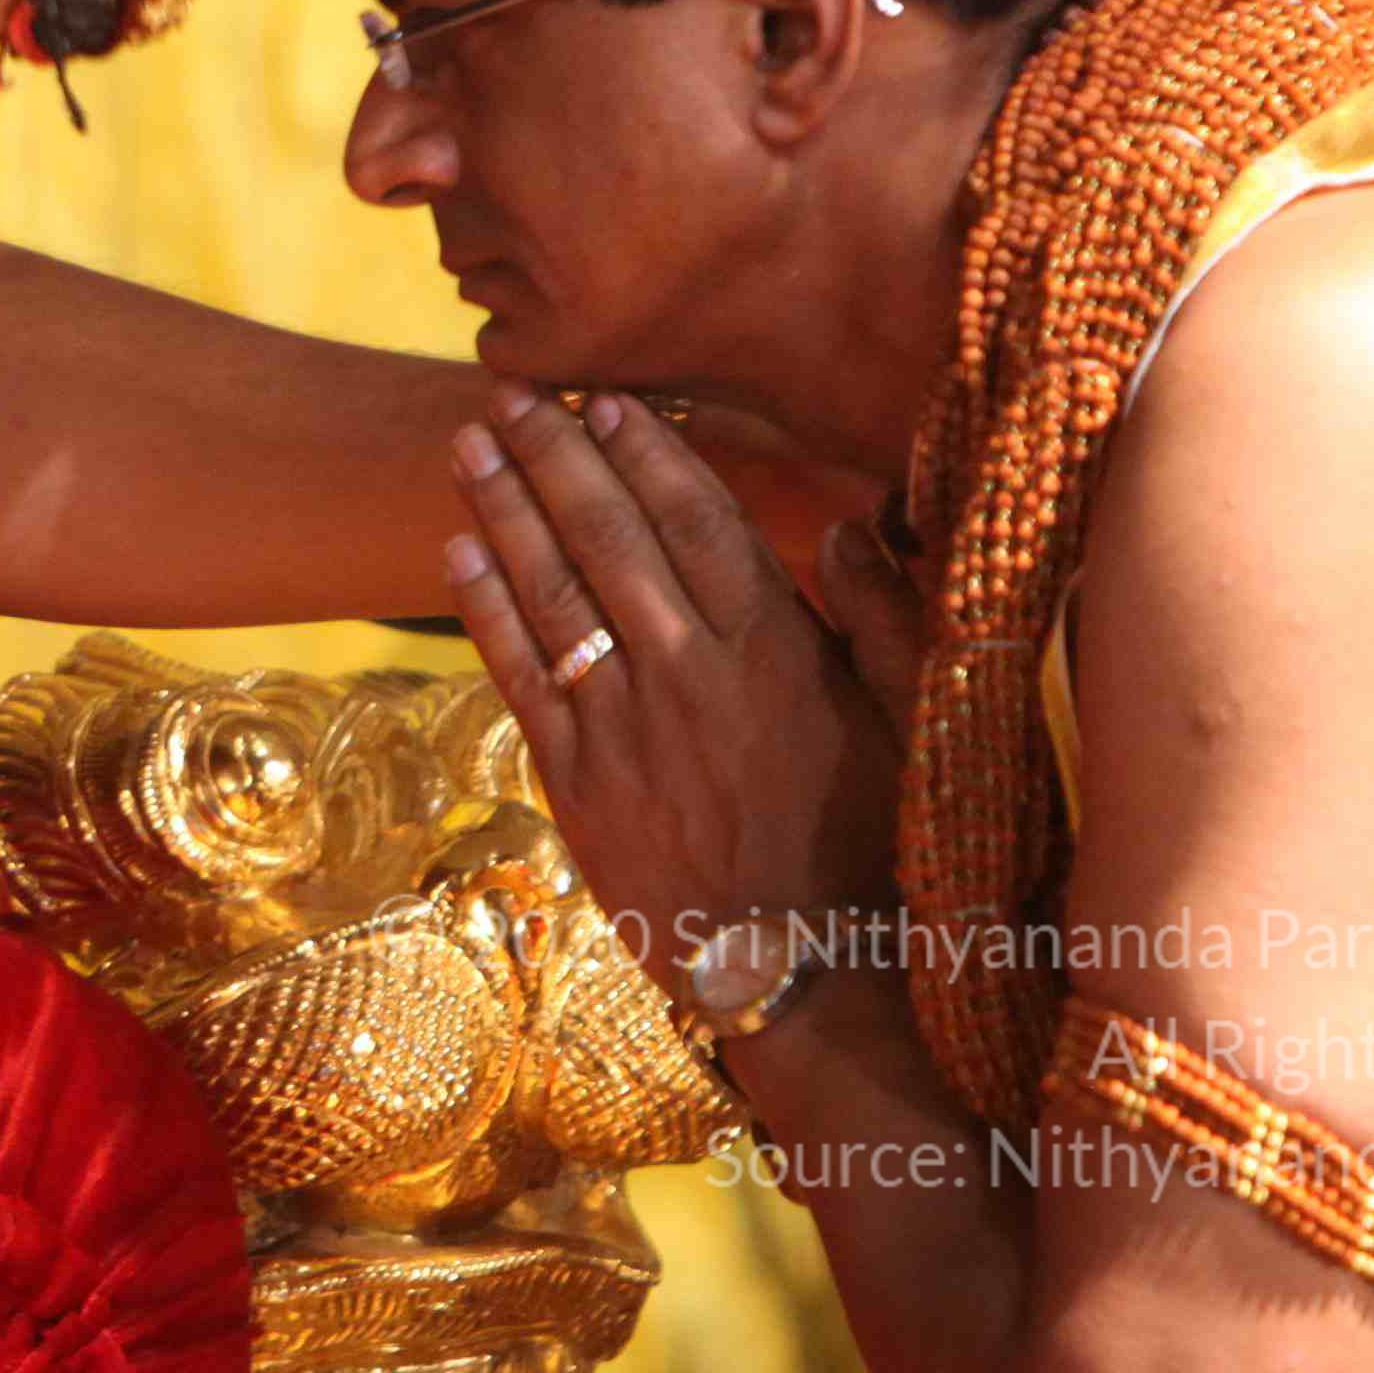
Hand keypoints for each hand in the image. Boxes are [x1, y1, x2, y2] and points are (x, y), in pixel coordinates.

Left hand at [442, 380, 910, 998]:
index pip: (697, 521)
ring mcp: (625, 727)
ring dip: (504, 511)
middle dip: (555, 457)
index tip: (607, 400)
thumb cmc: (881, 849)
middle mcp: (690, 673)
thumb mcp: (917, 728)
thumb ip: (884, 619)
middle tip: (512, 394)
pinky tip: (456, 552)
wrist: (814, 978)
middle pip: (608, 538)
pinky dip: (484, 608)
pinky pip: (518, 676)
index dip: (645, 455)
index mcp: (776, 651)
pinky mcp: (578, 781)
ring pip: (550, 593)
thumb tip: (853, 522)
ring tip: (468, 445)